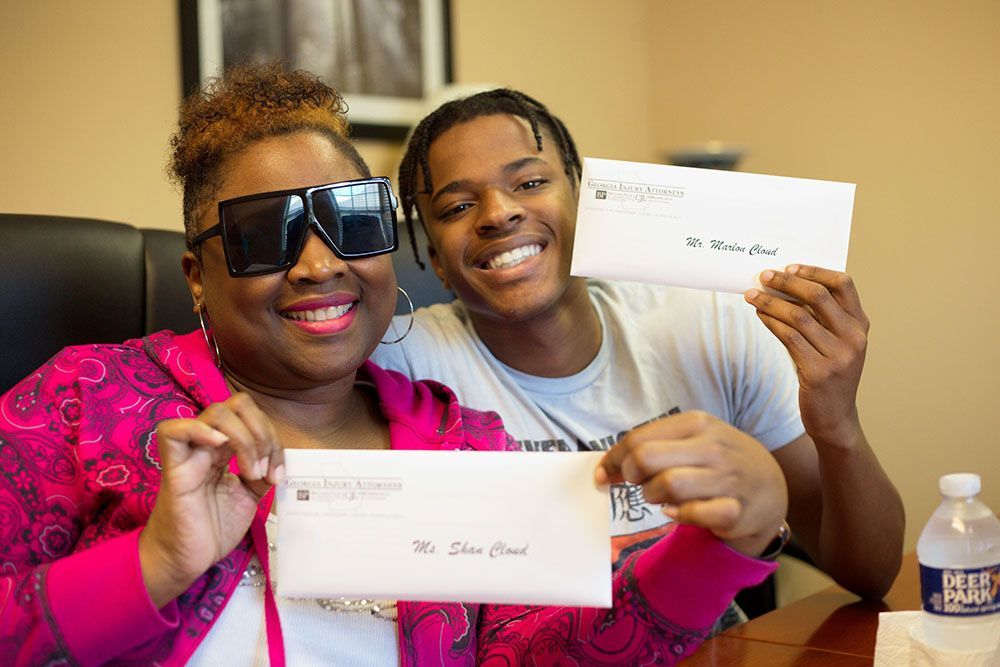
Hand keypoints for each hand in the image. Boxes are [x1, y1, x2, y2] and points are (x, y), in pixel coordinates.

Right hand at [139, 393, 284, 607]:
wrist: (186, 561)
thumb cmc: (212, 529)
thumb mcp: (250, 497)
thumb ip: (262, 473)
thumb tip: (276, 462)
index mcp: (225, 449)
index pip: (252, 417)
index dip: (272, 438)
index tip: (278, 474)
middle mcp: (208, 445)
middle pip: (237, 405)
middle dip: (262, 432)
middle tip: (265, 470)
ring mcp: (190, 454)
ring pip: (217, 412)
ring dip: (245, 439)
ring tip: (251, 473)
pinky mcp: (173, 470)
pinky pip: (172, 431)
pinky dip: (201, 430)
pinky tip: (220, 447)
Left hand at [594, 411, 787, 557]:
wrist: (771, 487)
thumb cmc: (718, 462)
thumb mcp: (693, 440)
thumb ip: (652, 446)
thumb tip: (606, 469)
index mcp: (697, 423)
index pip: (638, 439)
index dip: (614, 460)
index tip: (604, 475)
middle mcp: (713, 446)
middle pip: (645, 459)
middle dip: (632, 476)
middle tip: (639, 484)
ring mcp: (727, 478)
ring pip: (665, 486)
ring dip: (654, 497)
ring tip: (662, 497)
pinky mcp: (735, 510)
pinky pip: (690, 514)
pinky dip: (678, 516)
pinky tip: (680, 511)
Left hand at [745, 265, 869, 447]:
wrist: (835, 418)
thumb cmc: (829, 375)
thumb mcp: (835, 344)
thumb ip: (820, 318)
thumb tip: (784, 286)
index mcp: (860, 325)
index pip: (844, 284)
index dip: (815, 271)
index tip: (791, 266)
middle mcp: (854, 338)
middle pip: (818, 296)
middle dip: (787, 282)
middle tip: (764, 275)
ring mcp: (838, 356)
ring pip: (798, 316)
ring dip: (770, 302)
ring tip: (752, 295)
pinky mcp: (818, 373)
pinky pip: (789, 337)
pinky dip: (771, 321)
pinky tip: (760, 315)